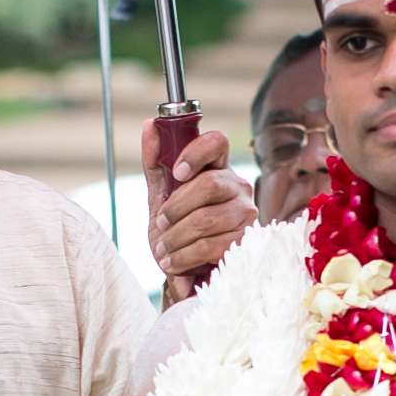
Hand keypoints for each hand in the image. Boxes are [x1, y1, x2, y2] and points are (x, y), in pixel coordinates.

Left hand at [148, 130, 256, 300]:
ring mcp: (246, 215)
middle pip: (209, 185)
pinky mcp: (245, 243)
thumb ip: (155, 162)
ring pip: (207, 219)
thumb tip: (149, 126)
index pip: (217, 142)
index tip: (177, 172)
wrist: (183, 269)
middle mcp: (238, 187)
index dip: (196, 152)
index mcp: (218, 168)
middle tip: (161, 222)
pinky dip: (184, 256)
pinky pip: (210, 246)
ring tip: (163, 248)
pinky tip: (173, 262)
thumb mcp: (160, 194)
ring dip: (176, 237)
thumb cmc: (176, 226)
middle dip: (176, 207)